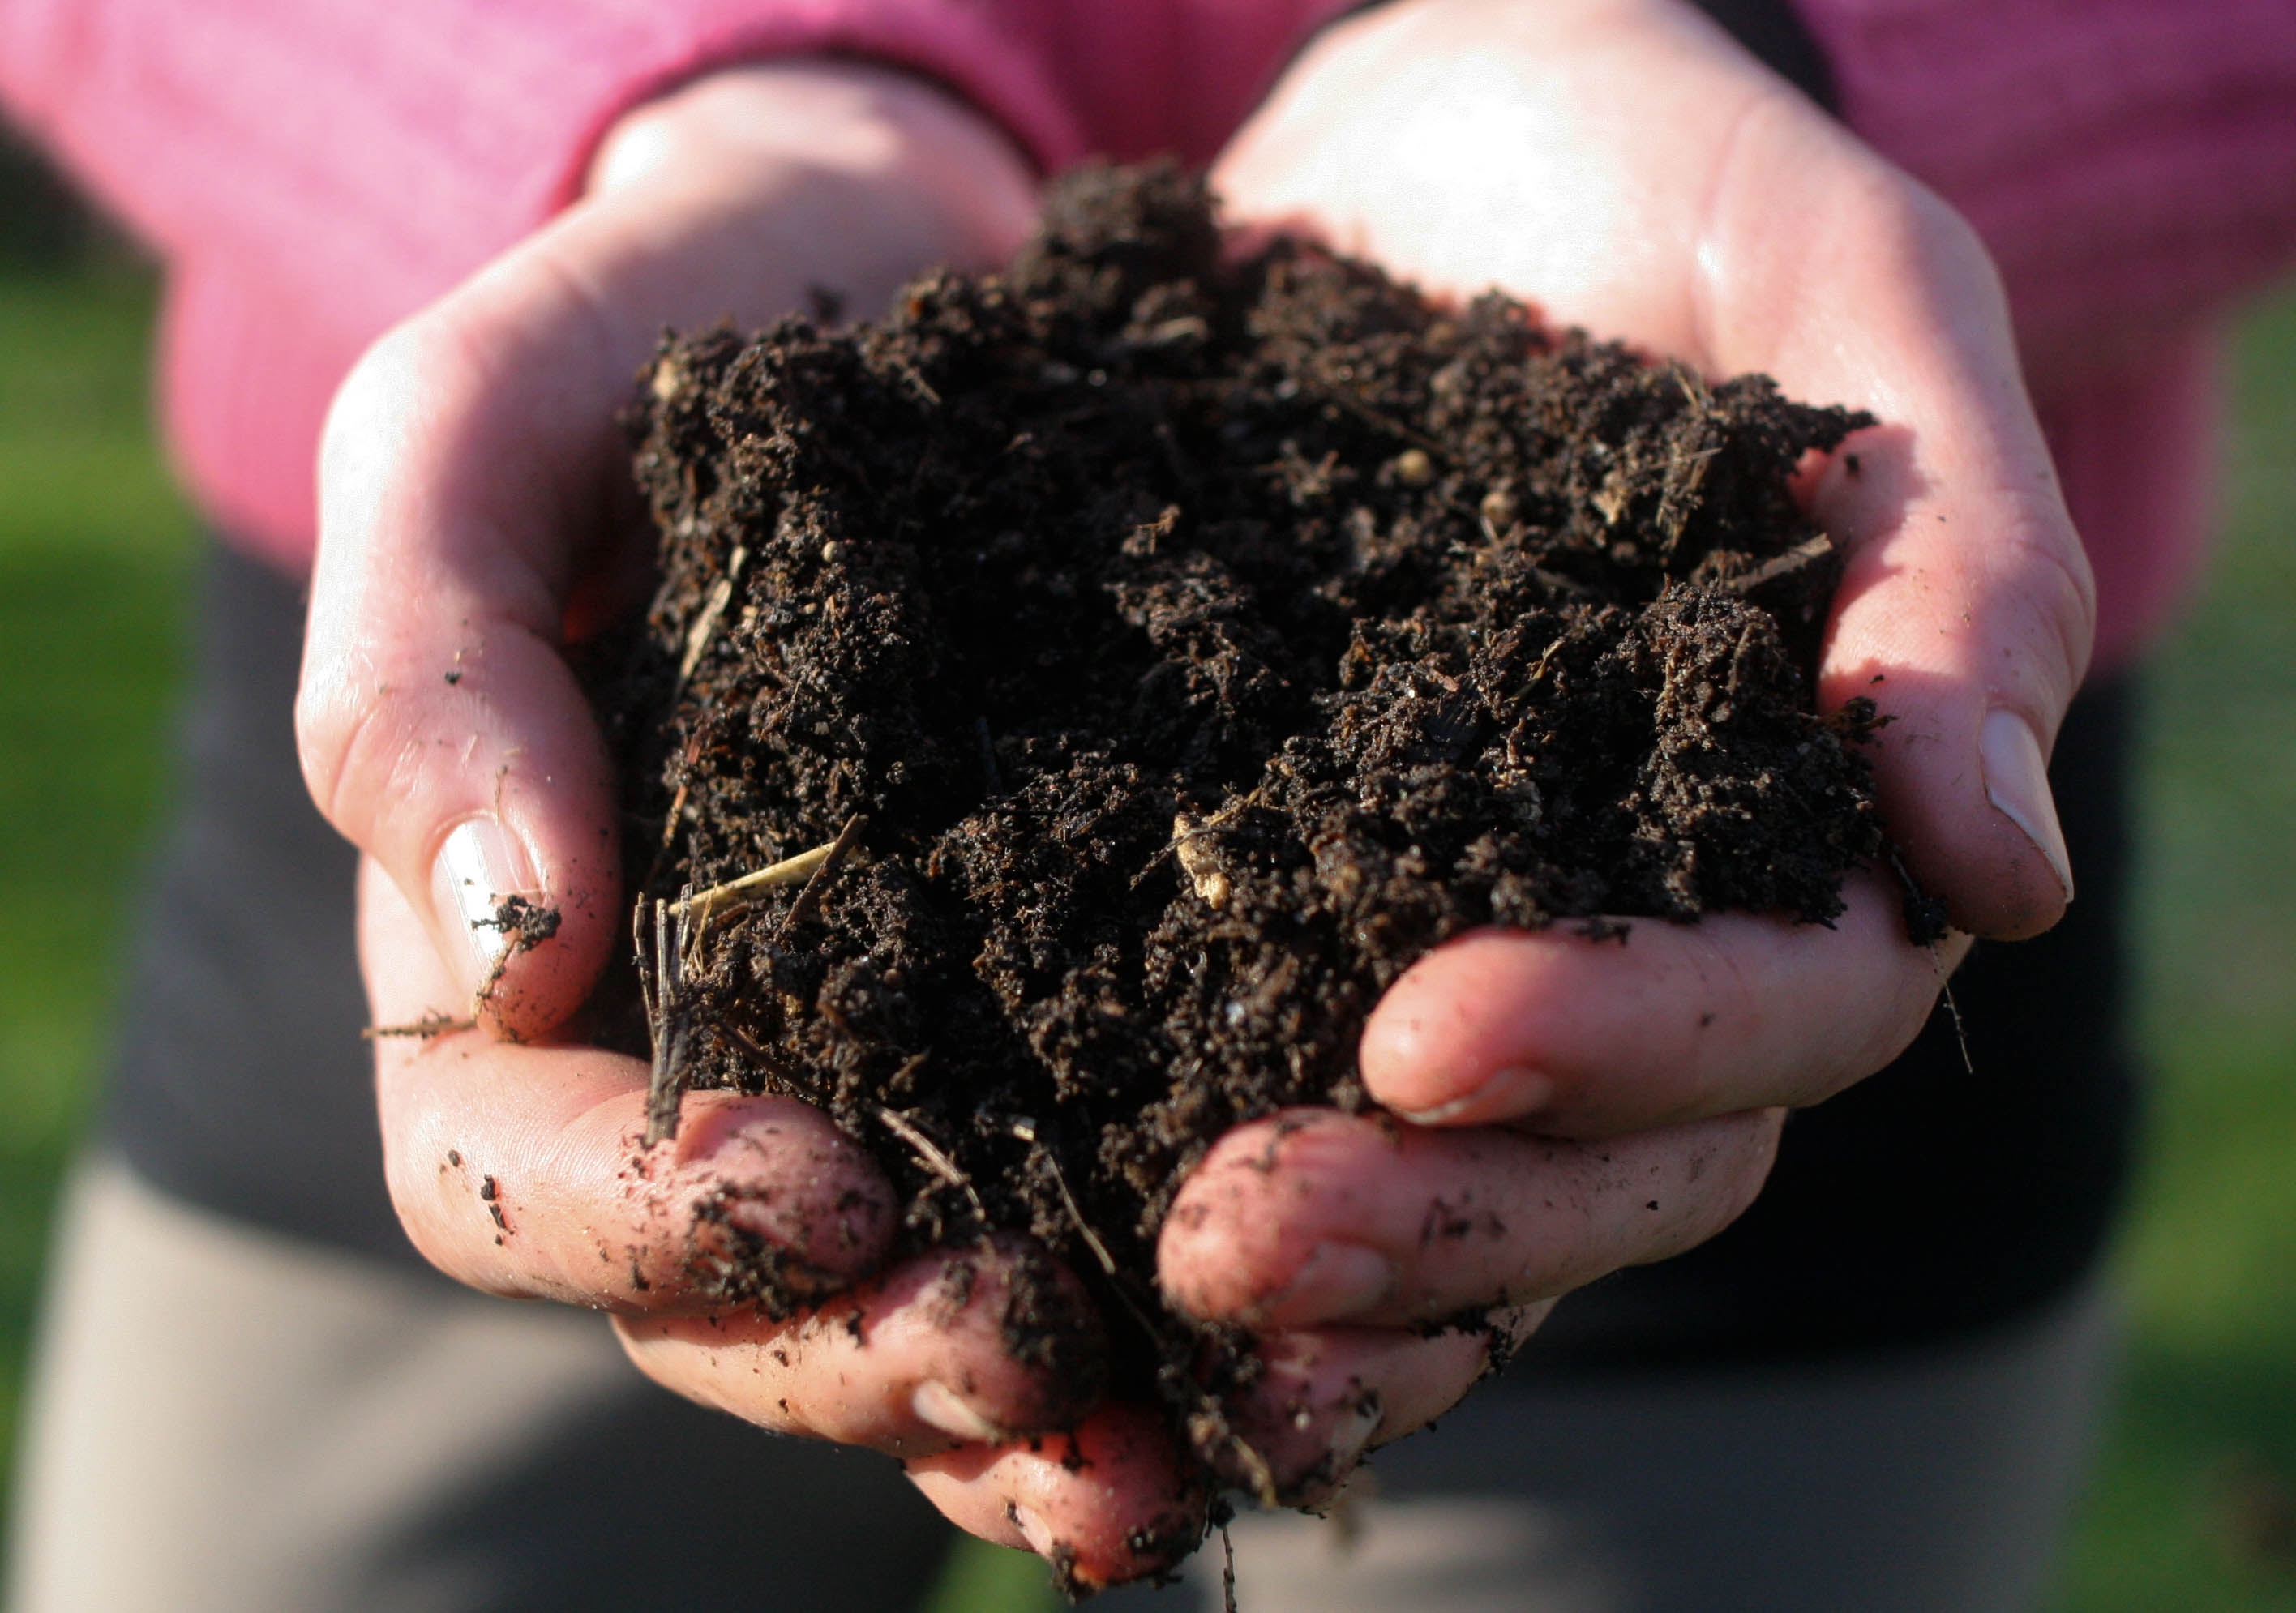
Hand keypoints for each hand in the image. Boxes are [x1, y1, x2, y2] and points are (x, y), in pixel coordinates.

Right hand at [300, 63, 1197, 1587]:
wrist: (885, 266)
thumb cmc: (655, 331)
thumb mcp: (483, 430)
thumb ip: (428, 666)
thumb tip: (512, 947)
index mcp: (528, 956)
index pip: (511, 1173)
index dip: (647, 1218)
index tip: (815, 1184)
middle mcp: (707, 1045)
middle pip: (724, 1303)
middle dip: (859, 1353)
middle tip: (1023, 1338)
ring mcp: (886, 1049)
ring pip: (908, 1309)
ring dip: (1020, 1407)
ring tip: (1154, 1434)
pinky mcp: (1060, 1006)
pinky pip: (1084, 1208)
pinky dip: (1159, 1312)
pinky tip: (1282, 1350)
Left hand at [1153, 0, 2094, 1500]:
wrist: (1448, 139)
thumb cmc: (1679, 192)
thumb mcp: (1855, 301)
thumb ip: (1959, 567)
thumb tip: (2002, 873)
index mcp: (1805, 819)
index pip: (1779, 1012)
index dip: (1626, 1046)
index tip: (1427, 1033)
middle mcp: (1642, 916)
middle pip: (1605, 1163)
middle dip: (1436, 1219)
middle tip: (1230, 1234)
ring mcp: (1458, 919)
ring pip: (1446, 1180)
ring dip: (1315, 1267)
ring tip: (1149, 1284)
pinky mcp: (1280, 886)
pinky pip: (1251, 1074)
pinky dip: (1167, 1178)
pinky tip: (1055, 1247)